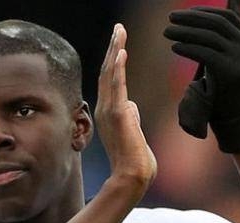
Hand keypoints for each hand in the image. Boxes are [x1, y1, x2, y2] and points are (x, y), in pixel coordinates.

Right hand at [95, 24, 156, 191]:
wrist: (132, 176)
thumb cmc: (135, 160)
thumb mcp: (133, 133)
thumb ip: (131, 117)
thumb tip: (132, 106)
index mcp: (109, 112)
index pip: (110, 80)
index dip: (113, 60)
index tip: (118, 42)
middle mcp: (105, 109)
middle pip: (107, 72)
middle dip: (112, 47)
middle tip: (118, 28)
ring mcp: (109, 111)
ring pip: (110, 74)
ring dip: (115, 50)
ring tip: (119, 31)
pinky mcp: (117, 114)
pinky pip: (117, 86)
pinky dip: (118, 68)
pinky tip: (121, 52)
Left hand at [165, 7, 239, 152]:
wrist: (234, 121)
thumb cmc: (223, 92)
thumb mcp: (224, 64)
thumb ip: (217, 44)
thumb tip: (201, 21)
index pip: (228, 17)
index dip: (205, 12)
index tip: (185, 12)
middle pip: (217, 23)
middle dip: (191, 18)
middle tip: (170, 18)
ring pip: (209, 37)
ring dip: (185, 32)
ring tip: (167, 32)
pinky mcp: (231, 72)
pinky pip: (205, 53)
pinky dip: (188, 47)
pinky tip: (174, 47)